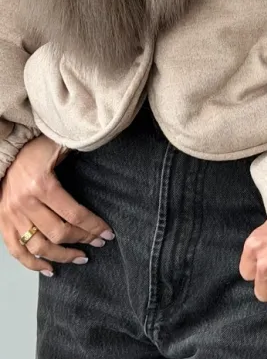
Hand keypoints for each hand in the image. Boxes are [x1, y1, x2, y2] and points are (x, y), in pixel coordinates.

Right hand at [0, 135, 114, 276]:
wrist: (5, 151)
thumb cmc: (35, 148)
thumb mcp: (58, 145)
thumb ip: (78, 151)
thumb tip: (101, 153)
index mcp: (41, 184)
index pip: (73, 214)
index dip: (93, 226)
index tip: (108, 234)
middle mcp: (25, 203)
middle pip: (58, 233)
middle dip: (83, 240)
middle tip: (98, 243)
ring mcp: (11, 215)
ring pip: (38, 247)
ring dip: (62, 256)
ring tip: (80, 258)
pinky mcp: (3, 223)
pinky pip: (16, 251)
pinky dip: (32, 264)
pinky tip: (49, 268)